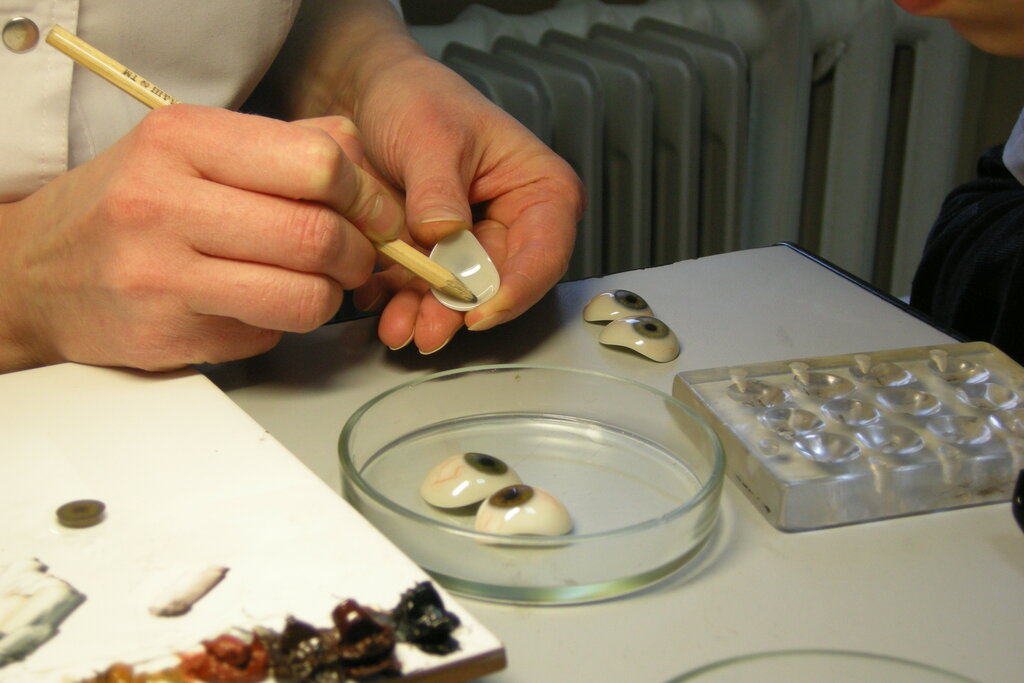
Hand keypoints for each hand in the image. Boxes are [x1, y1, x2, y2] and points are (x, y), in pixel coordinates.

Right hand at [0, 105, 396, 371]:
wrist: (36, 272)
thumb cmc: (128, 204)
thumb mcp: (192, 148)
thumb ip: (281, 144)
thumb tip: (359, 157)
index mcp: (180, 140)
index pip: (315, 164)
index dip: (364, 195)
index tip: (372, 211)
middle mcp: (163, 203)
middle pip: (316, 235)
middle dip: (360, 253)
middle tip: (358, 257)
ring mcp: (160, 277)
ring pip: (303, 298)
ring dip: (329, 297)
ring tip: (316, 285)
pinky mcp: (166, 337)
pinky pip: (267, 337)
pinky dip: (278, 325)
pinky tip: (250, 306)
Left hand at [346, 53, 584, 352]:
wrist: (376, 95)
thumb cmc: (419, 100)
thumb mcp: (429, 135)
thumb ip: (438, 189)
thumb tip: (445, 235)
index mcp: (540, 190)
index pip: (545, 252)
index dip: (516, 289)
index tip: (477, 312)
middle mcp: (516, 225)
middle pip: (499, 283)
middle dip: (458, 312)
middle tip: (426, 332)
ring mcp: (476, 245)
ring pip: (459, 295)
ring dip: (425, 315)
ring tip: (394, 327)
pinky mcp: (440, 257)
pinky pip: (424, 289)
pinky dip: (399, 299)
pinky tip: (375, 299)